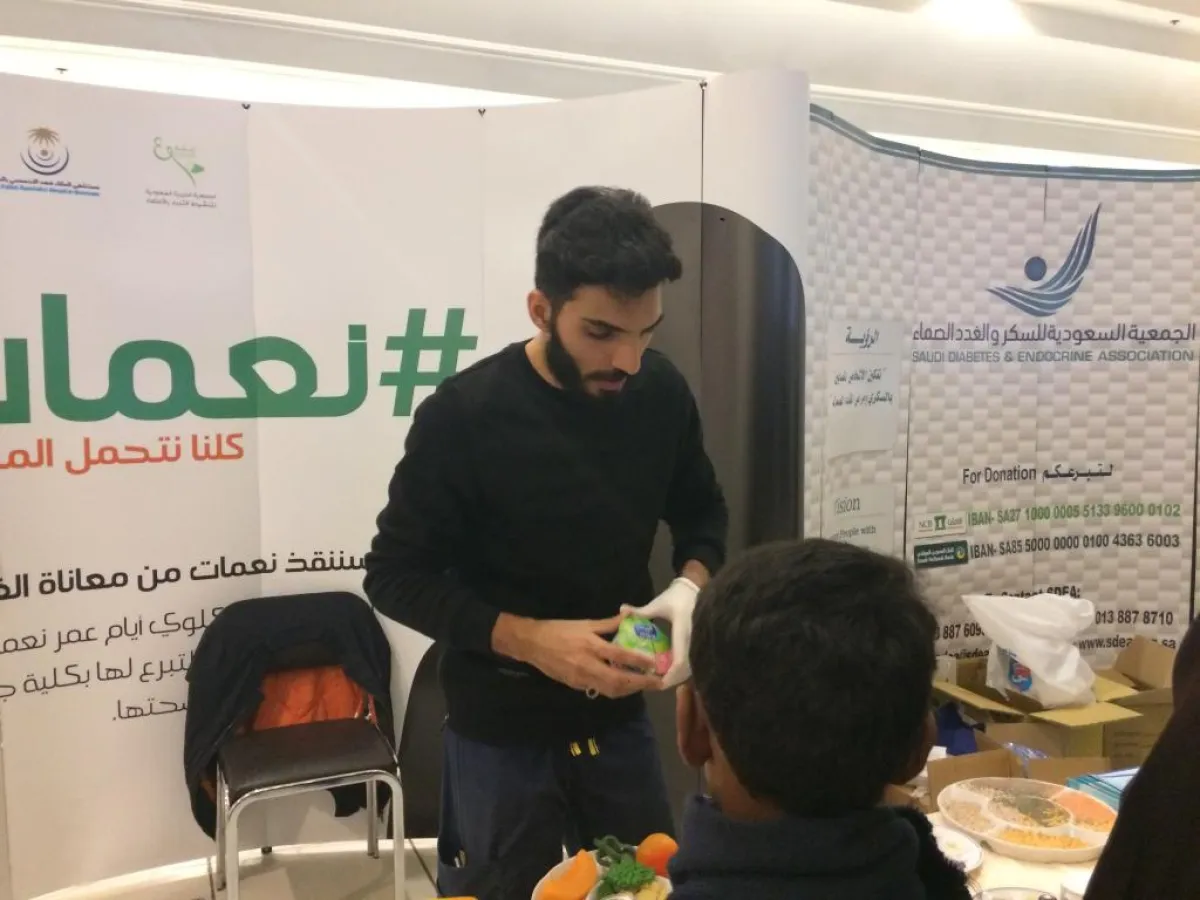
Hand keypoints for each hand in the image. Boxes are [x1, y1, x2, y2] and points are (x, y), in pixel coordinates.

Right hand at [493, 613, 661, 698]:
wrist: (532, 644)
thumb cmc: (559, 630)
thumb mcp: (585, 623)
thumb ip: (608, 623)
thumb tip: (628, 615)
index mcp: (591, 645)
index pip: (621, 656)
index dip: (640, 662)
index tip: (655, 665)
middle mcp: (588, 665)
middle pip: (619, 680)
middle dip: (640, 683)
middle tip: (657, 683)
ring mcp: (582, 678)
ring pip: (610, 690)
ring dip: (629, 690)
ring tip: (644, 685)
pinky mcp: (576, 685)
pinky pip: (599, 690)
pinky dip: (614, 689)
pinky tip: (623, 685)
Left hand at [623, 577, 698, 688]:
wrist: (695, 588)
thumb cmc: (677, 596)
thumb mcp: (658, 604)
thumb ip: (641, 611)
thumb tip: (622, 610)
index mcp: (683, 630)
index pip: (680, 659)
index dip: (671, 674)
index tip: (659, 682)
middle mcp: (693, 639)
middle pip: (687, 668)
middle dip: (673, 679)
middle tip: (657, 685)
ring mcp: (698, 641)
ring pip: (691, 666)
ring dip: (678, 675)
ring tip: (662, 679)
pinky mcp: (699, 642)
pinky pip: (692, 660)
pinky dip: (682, 668)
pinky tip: (670, 669)